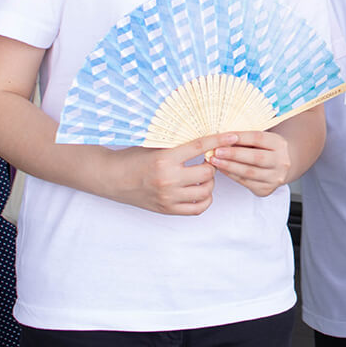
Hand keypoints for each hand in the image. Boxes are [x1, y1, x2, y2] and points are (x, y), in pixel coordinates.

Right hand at [107, 133, 233, 214]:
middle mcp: (168, 180)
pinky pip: (198, 208)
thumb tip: (206, 137)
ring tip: (201, 176)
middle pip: (207, 173)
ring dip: (209, 183)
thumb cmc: (132, 158)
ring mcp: (168, 197)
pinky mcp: (167, 209)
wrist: (111, 178)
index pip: (200, 147)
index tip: (234, 137)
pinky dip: (204, 200)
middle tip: (206, 161)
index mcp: (165, 159)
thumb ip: (178, 144)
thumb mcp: (154, 145)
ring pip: (206, 191)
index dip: (219, 141)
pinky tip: (200, 191)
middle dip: (211, 166)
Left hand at [209, 130, 291, 196]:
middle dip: (233, 154)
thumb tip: (223, 138)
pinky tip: (222, 169)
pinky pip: (245, 182)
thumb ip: (246, 139)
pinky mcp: (266, 189)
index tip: (224, 136)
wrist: (279, 166)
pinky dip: (231, 175)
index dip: (240, 137)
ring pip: (249, 172)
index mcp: (280, 144)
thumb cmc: (265, 149)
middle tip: (216, 151)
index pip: (259, 138)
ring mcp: (275, 177)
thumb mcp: (262, 140)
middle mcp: (281, 162)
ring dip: (229, 166)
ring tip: (214, 161)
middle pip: (255, 158)